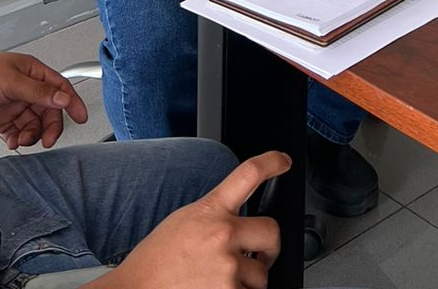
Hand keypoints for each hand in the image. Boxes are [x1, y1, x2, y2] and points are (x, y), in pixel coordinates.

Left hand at [0, 52, 87, 149]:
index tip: (80, 117)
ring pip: (32, 122)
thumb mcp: (11, 83)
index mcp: (31, 71)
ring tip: (21, 141)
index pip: (59, 87)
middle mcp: (23, 86)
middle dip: (49, 126)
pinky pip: (16, 130)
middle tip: (46, 140)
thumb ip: (39, 93)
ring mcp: (11, 102)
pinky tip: (11, 142)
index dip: (71, 102)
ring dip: (31, 134)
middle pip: (47, 109)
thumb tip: (63, 98)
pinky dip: (17, 138)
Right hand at [105, 151, 288, 288]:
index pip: (249, 173)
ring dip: (248, 282)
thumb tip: (239, 223)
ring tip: (222, 283)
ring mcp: (227, 267)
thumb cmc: (154, 262)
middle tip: (259, 257)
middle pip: (271, 231)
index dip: (271, 162)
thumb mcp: (183, 222)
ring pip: (261, 274)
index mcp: (210, 210)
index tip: (283, 161)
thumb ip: (214, 217)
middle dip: (268, 248)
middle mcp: (223, 234)